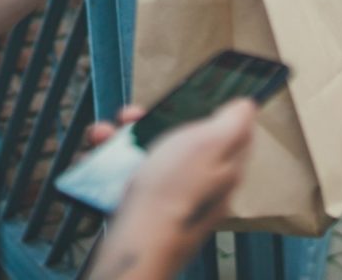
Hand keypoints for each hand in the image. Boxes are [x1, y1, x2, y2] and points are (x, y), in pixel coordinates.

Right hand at [89, 99, 256, 279]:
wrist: (137, 244)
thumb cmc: (173, 192)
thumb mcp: (210, 142)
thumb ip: (232, 123)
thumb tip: (247, 106)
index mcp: (225, 167)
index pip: (226, 132)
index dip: (204, 108)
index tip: (180, 98)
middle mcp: (201, 185)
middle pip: (181, 143)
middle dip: (151, 123)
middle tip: (128, 117)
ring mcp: (172, 200)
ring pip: (149, 159)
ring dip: (122, 141)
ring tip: (101, 136)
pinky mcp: (144, 213)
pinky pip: (128, 181)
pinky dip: (109, 168)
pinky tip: (93, 162)